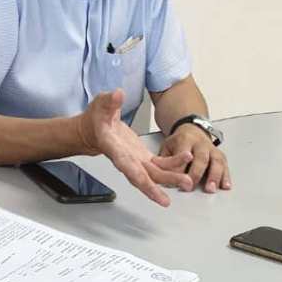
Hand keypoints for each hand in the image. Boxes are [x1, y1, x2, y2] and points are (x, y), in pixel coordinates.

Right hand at [78, 90, 193, 206]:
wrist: (92, 130)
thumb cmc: (95, 119)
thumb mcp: (99, 104)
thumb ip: (109, 101)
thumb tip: (118, 94)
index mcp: (114, 149)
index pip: (126, 166)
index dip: (139, 178)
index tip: (150, 188)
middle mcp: (125, 159)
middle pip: (144, 176)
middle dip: (163, 184)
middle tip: (183, 183)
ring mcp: (135, 160)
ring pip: (154, 174)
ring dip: (172, 177)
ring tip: (189, 179)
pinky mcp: (142, 157)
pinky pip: (159, 165)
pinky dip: (172, 165)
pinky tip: (185, 160)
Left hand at [158, 124, 231, 192]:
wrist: (193, 129)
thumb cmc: (179, 141)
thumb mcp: (167, 145)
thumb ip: (165, 158)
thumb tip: (159, 174)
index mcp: (185, 139)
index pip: (182, 154)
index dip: (179, 168)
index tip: (175, 180)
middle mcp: (201, 144)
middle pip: (201, 158)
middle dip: (196, 173)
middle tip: (191, 186)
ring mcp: (212, 149)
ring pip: (216, 162)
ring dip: (214, 176)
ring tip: (210, 188)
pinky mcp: (220, 155)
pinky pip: (225, 166)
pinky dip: (226, 177)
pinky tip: (225, 186)